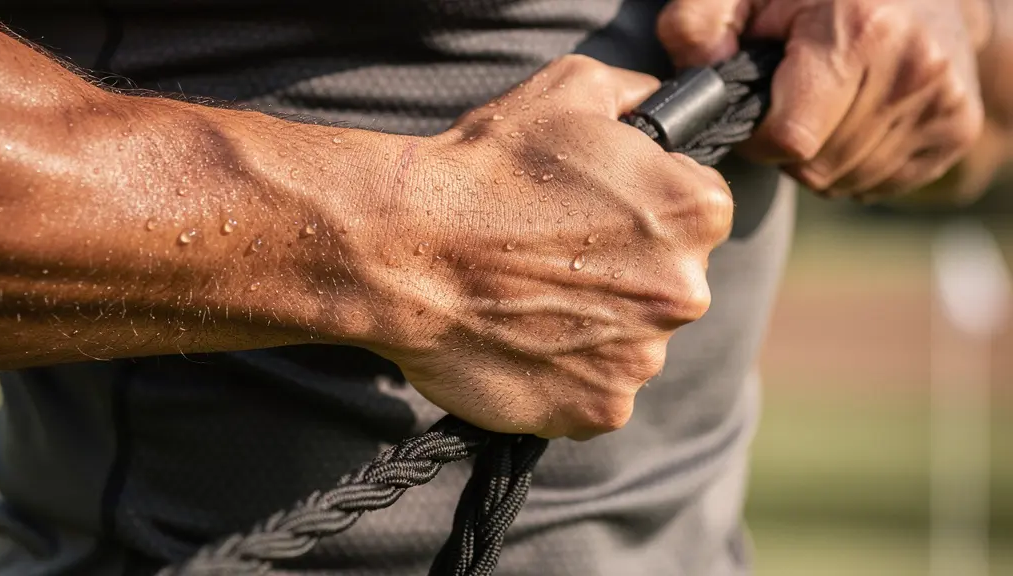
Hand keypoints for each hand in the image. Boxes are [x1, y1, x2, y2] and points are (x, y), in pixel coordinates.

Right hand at [362, 56, 732, 439]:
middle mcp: (686, 291)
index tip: (600, 214)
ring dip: (596, 326)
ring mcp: (643, 358)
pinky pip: (597, 391)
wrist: (407, 247)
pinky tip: (524, 341)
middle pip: (670, 283)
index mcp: (696, 211)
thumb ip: (637, 94)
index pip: (700, 212)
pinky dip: (568, 374)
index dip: (648, 209)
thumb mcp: (572, 87)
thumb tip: (658, 104)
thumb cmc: (488, 167)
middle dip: (627, 272)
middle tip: (556, 258)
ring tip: (530, 299)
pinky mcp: (600, 407)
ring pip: (632, 341)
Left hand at [657, 0, 993, 202]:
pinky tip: (853, 121)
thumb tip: (696, 75)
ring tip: (822, 109)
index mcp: (857, 32)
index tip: (752, 114)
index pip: (789, 138)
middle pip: (817, 166)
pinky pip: (880, 184)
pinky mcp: (957, 129)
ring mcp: (941, 102)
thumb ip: (699, 24)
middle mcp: (910, 69)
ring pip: (846, 181)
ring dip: (819, 159)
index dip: (757, 140)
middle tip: (788, 105)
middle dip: (788, 149)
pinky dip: (854, 166)